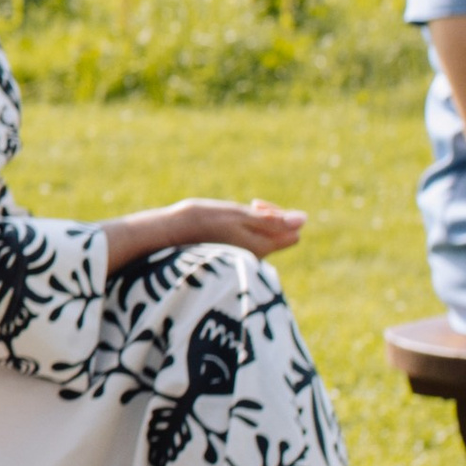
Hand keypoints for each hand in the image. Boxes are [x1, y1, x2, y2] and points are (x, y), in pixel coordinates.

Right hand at [107, 197, 304, 268]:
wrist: (161, 238)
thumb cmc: (200, 224)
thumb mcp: (238, 216)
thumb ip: (271, 220)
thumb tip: (304, 221)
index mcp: (261, 246)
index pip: (292, 232)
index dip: (278, 214)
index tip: (255, 205)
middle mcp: (253, 257)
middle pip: (275, 235)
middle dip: (264, 218)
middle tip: (240, 206)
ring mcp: (238, 259)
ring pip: (257, 239)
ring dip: (248, 224)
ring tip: (223, 217)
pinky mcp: (224, 259)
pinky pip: (241, 244)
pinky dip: (234, 232)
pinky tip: (214, 228)